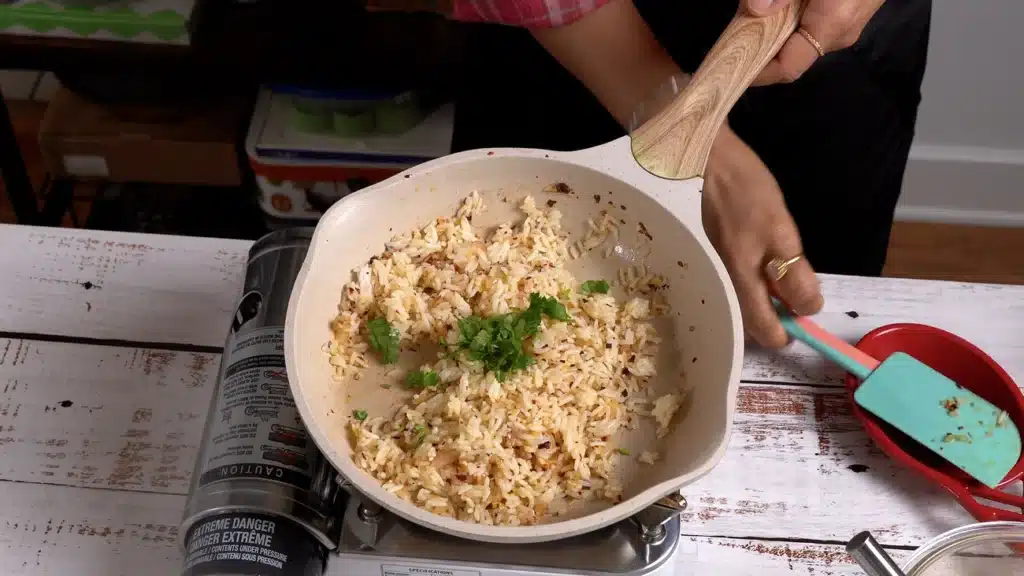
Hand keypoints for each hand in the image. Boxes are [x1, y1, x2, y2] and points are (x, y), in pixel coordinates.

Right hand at [702, 126, 823, 347]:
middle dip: (778, 319)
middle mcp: (724, 283)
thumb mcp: (781, 231)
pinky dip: (754, 284)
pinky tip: (764, 264)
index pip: (766, 329)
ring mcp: (715, 270)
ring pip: (743, 304)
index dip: (791, 330)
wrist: (705, 159)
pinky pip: (736, 283)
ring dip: (766, 301)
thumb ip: (794, 273)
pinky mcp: (713, 255)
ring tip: (784, 281)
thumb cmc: (746, 190)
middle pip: (752, 322)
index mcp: (740, 280)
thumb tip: (807, 307)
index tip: (806, 314)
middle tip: (798, 298)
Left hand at [744, 0, 885, 85]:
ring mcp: (850, 21)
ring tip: (762, 5)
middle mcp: (842, 31)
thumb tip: (755, 9)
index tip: (732, 61)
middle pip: (791, 51)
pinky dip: (794, 12)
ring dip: (777, 23)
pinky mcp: (851, 9)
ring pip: (802, 35)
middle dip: (763, 39)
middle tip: (741, 20)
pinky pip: (814, 20)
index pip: (788, 68)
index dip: (757, 70)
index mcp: (833, 24)